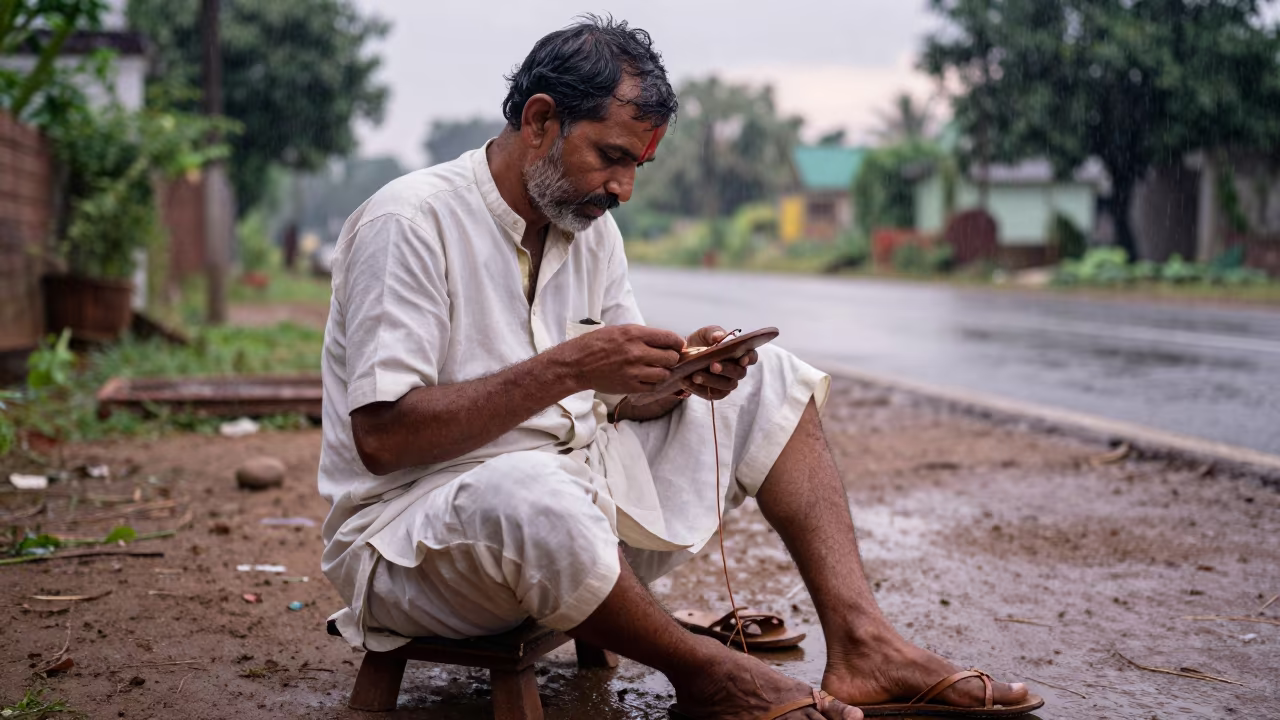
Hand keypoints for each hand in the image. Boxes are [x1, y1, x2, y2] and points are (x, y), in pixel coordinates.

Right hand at [558, 324, 684, 395]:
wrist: (577, 365)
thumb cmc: (596, 344)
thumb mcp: (620, 330)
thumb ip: (643, 335)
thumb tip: (665, 341)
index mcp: (634, 334)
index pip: (669, 338)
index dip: (678, 343)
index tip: (678, 346)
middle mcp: (637, 352)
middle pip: (671, 358)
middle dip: (671, 358)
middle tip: (665, 358)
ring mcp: (634, 372)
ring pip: (665, 374)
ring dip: (663, 372)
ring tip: (655, 369)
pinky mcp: (630, 387)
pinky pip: (653, 387)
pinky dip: (653, 383)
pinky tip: (645, 378)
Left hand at [681, 325, 756, 400]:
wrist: (684, 356)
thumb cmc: (701, 343)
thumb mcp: (705, 334)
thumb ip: (713, 333)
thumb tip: (719, 336)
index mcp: (739, 353)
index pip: (751, 357)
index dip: (749, 358)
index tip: (742, 358)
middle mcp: (737, 370)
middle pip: (739, 373)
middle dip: (726, 369)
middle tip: (712, 365)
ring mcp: (727, 383)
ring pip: (726, 385)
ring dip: (711, 380)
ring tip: (695, 375)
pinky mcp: (716, 393)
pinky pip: (711, 394)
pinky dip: (699, 389)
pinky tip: (688, 382)